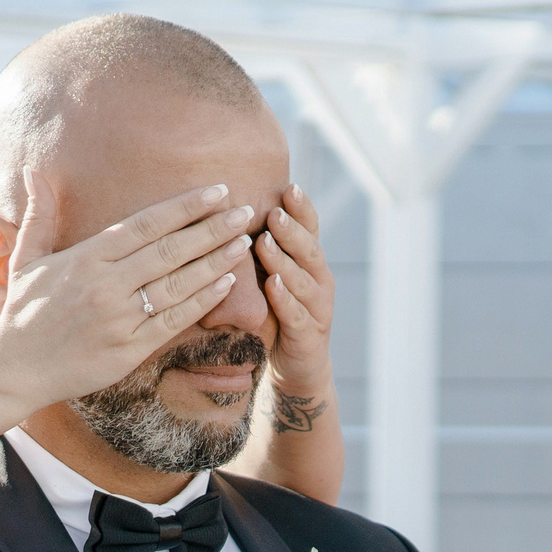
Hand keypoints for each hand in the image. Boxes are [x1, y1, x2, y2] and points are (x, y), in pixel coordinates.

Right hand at [0, 172, 254, 406]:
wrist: (14, 370)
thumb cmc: (21, 313)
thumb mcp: (24, 259)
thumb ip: (38, 215)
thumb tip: (33, 171)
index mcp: (85, 258)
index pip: (146, 225)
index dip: (185, 207)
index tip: (217, 191)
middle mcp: (106, 285)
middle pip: (170, 250)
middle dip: (212, 229)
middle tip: (244, 212)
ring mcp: (120, 319)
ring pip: (178, 284)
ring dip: (216, 261)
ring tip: (243, 242)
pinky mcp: (129, 349)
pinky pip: (174, 321)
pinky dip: (202, 301)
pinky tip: (226, 284)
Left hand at [255, 184, 334, 431]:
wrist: (294, 365)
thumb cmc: (277, 312)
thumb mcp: (270, 275)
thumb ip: (262, 247)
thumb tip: (232, 209)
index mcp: (309, 262)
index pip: (310, 228)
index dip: (302, 208)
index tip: (288, 185)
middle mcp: (319, 280)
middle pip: (309, 248)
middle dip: (291, 229)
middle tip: (273, 211)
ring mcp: (317, 307)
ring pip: (304, 279)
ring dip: (284, 259)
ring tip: (265, 241)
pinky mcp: (308, 334)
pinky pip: (297, 314)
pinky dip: (286, 299)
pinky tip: (272, 286)